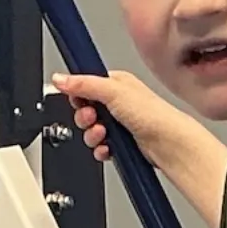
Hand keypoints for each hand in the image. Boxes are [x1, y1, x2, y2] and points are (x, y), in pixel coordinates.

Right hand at [49, 68, 200, 166]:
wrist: (168, 143)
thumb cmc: (152, 114)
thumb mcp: (112, 91)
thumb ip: (83, 84)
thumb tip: (59, 79)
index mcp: (116, 84)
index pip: (85, 86)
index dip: (78, 95)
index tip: (79, 101)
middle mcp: (118, 102)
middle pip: (85, 110)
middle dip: (85, 118)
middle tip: (92, 118)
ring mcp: (119, 123)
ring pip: (91, 130)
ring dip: (92, 135)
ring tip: (103, 134)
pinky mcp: (121, 142)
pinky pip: (100, 146)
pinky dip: (100, 148)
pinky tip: (108, 147)